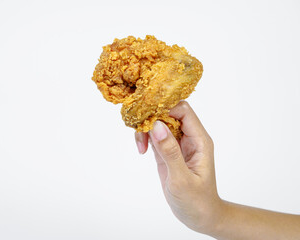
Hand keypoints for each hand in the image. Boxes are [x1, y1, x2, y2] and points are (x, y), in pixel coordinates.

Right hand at [135, 101, 222, 233]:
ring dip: (146, 129)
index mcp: (199, 140)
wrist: (199, 216)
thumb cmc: (196, 200)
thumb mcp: (182, 178)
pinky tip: (141, 150)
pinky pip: (154, 135)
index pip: (183, 111)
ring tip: (141, 147)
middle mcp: (189, 138)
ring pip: (159, 123)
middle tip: (140, 134)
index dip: (166, 109)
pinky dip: (144, 138)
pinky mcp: (167, 151)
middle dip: (152, 119)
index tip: (149, 118)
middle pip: (168, 114)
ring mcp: (177, 144)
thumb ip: (170, 151)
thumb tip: (156, 125)